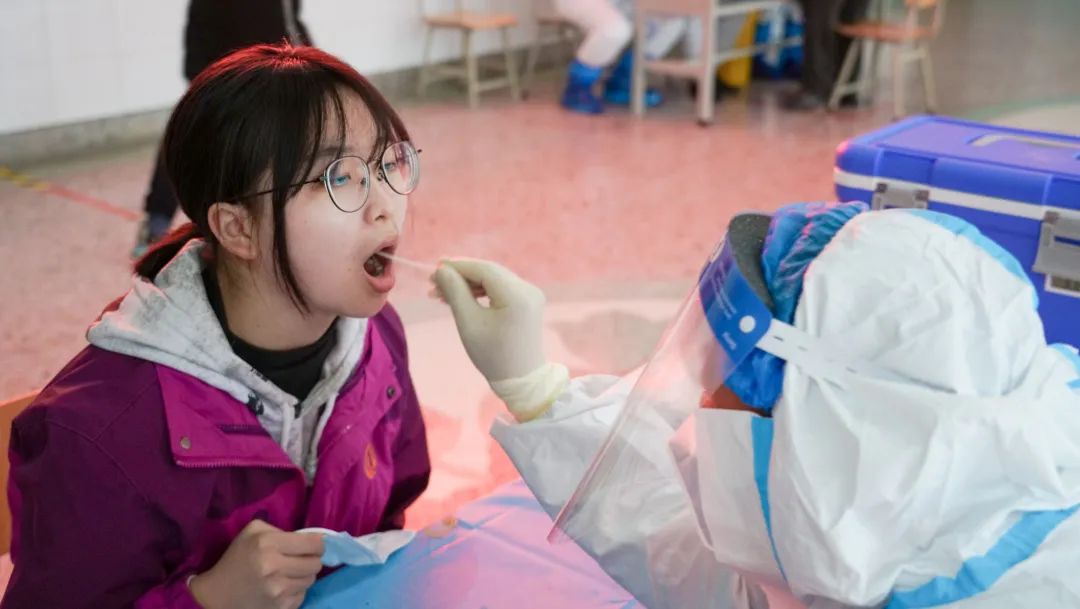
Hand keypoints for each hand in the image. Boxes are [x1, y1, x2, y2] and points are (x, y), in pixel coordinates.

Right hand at [190, 520, 323, 608]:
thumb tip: (310, 537)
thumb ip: (280, 529)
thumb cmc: (237, 558)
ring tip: (288, 573)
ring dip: (303, 576)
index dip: (318, 544)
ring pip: (311, 580)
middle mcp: (274, 566)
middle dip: (312, 560)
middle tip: (300, 560)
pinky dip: (296, 591)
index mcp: (268, 543)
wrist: (217, 594)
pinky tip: (281, 587)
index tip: (313, 546)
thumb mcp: (252, 532)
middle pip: (316, 563)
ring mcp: (278, 590)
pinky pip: (302, 595)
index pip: (313, 544)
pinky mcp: (279, 607)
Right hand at [433, 258, 547, 382]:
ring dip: (468, 283)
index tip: (434, 269)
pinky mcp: (528, 301)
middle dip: (460, 275)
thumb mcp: (468, 323)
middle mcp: (528, 288)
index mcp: (517, 295)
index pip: (483, 269)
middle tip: (433, 282)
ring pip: (494, 279)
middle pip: (489, 272)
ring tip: (441, 293)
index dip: (457, 266)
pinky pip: (501, 288)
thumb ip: (455, 292)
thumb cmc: (492, 355)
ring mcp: (531, 294)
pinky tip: (462, 297)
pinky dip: (481, 291)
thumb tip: (442, 269)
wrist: (521, 379)